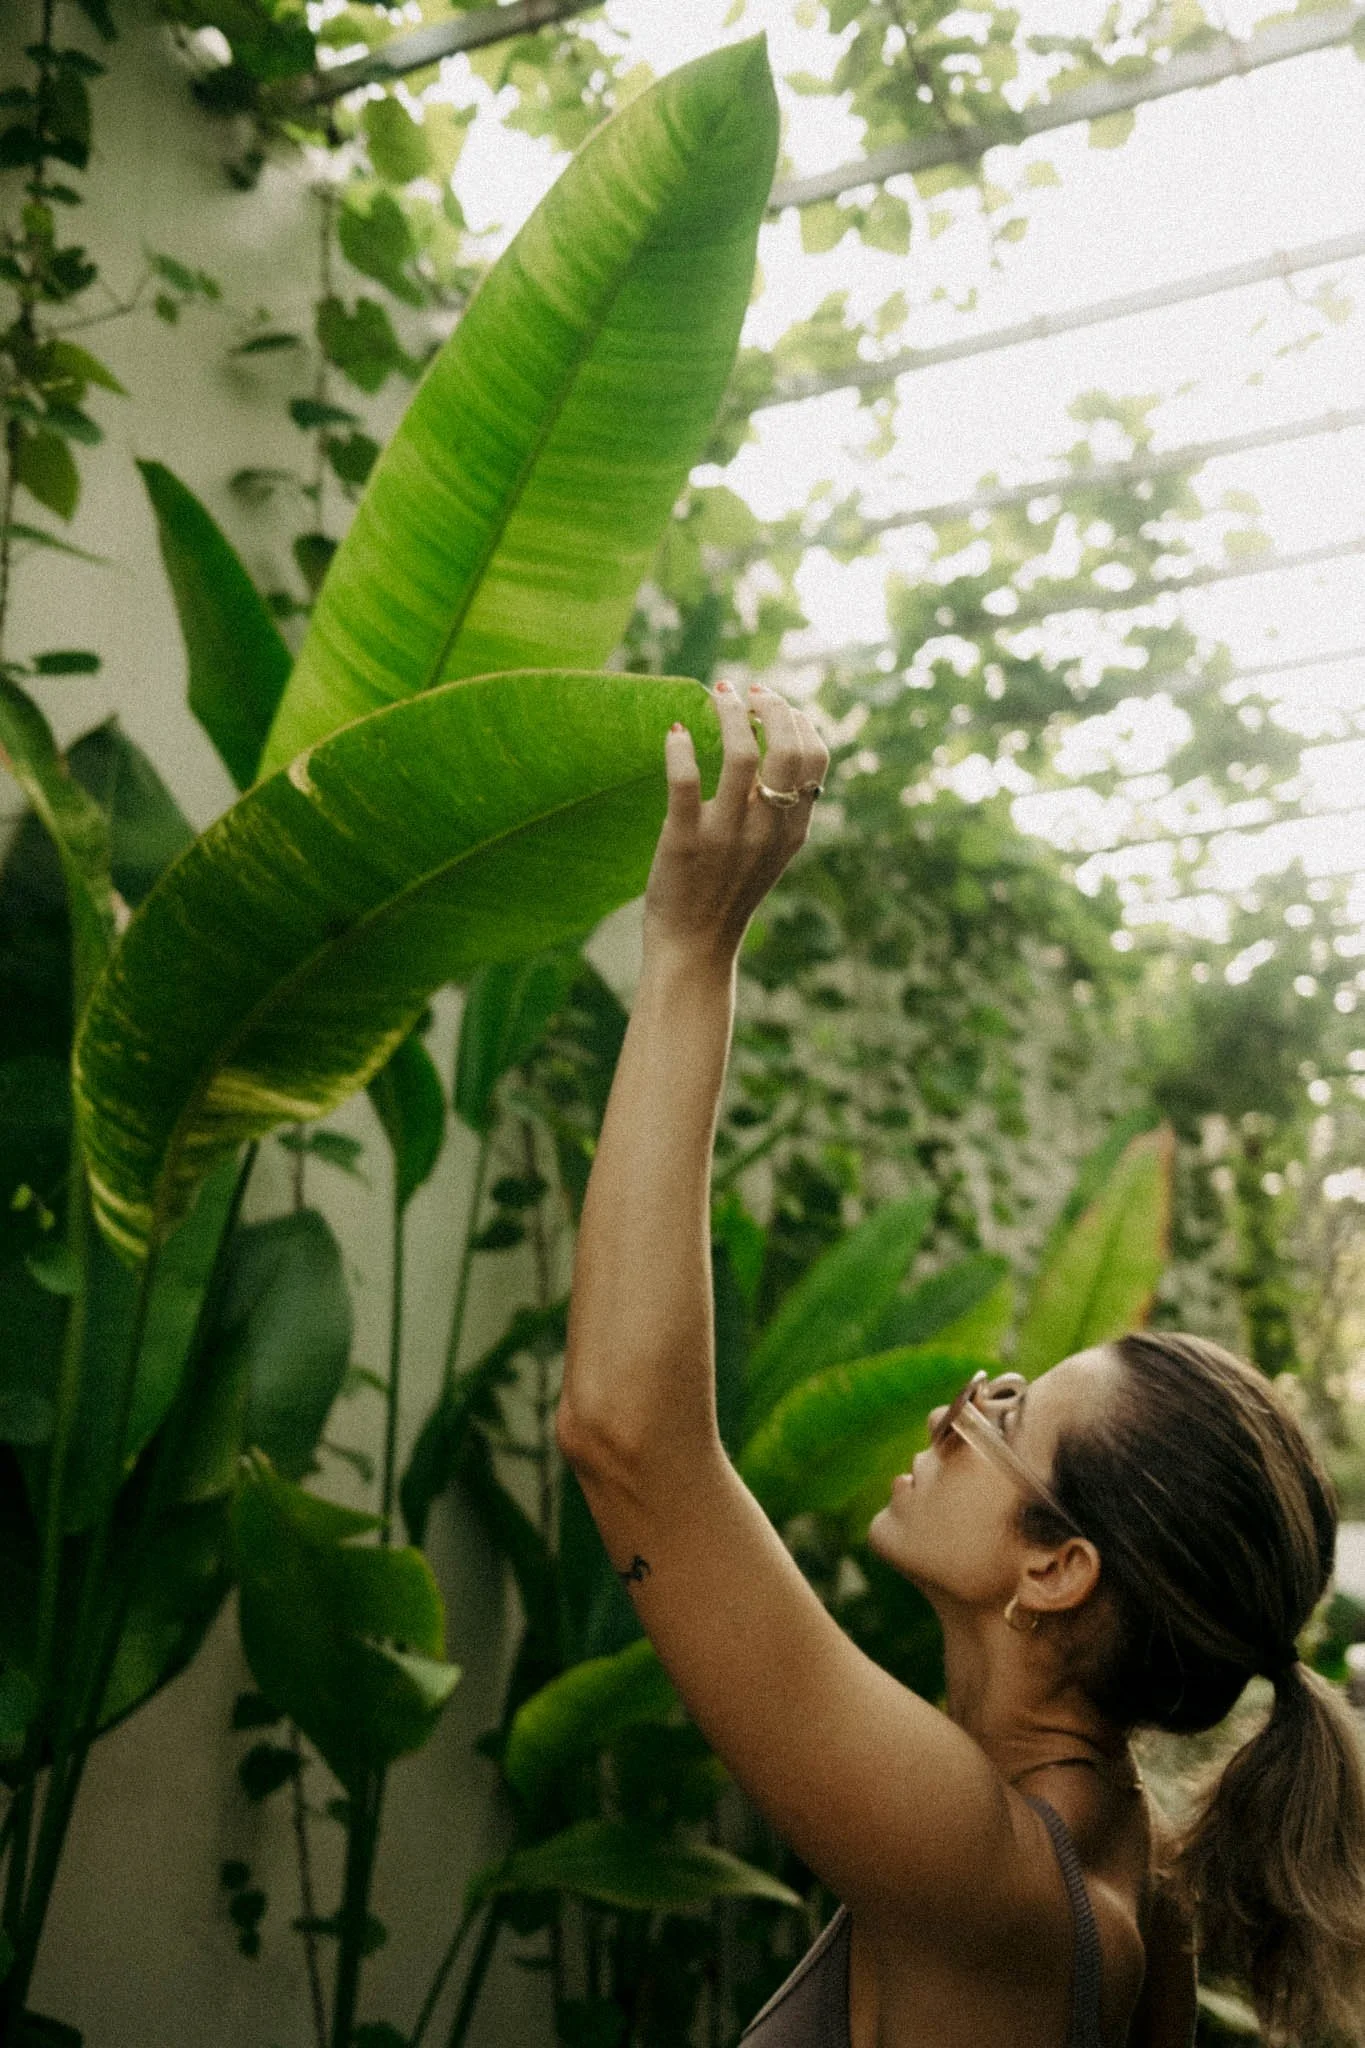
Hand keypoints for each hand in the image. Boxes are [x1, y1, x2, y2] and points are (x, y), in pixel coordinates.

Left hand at [642, 679, 829, 968]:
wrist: (696, 948)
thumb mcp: (772, 854)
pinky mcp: (685, 843)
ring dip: (728, 714)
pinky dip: (680, 749)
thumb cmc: (729, 894)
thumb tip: (782, 749)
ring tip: (715, 694)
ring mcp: (727, 836)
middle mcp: (766, 829)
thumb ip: (784, 809)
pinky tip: (676, 733)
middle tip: (745, 690)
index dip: (797, 719)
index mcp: (792, 829)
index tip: (771, 704)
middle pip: (786, 748)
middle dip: (769, 705)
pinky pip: (685, 783)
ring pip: (740, 756)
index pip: (815, 757)